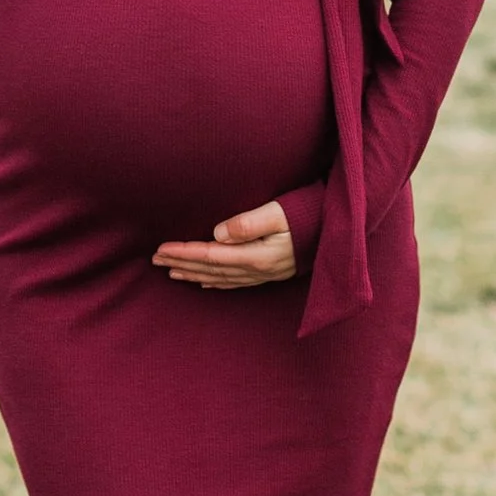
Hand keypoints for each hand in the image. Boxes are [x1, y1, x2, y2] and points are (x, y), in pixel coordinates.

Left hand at [151, 201, 295, 288]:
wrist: (341, 229)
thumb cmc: (309, 213)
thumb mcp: (278, 212)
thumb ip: (248, 223)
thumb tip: (217, 233)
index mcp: (257, 256)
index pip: (210, 256)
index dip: (184, 252)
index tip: (161, 248)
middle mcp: (259, 270)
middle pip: (211, 269)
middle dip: (182, 264)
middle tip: (155, 260)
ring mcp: (265, 273)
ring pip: (221, 278)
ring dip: (195, 274)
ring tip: (172, 272)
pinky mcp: (272, 271)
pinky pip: (237, 282)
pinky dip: (217, 282)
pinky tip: (206, 283)